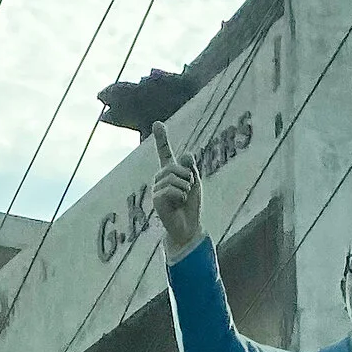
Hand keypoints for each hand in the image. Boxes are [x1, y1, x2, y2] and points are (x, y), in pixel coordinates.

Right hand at [150, 125, 202, 260]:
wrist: (188, 227)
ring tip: (182, 199)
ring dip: (185, 188)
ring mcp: (157, 188)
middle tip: (187, 191)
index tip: (157, 123)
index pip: (164, 152)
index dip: (161, 138)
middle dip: (188, 177)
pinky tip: (177, 204)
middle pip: (176, 166)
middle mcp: (161, 177)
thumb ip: (190, 168)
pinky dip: (180, 195)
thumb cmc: (191, 205)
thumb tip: (187, 154)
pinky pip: (172, 189)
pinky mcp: (156, 198)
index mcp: (170, 171)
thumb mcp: (195, 183)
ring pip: (175, 178)